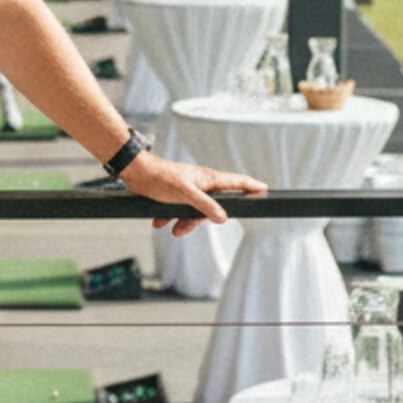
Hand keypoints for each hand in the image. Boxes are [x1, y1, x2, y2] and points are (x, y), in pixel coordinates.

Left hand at [119, 152, 266, 236]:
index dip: (251, 186)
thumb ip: (205, 206)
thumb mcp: (186, 194)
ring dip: (182, 221)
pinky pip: (180, 210)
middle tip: (183, 228)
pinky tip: (160, 221)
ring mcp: (190, 189)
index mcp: (209, 179)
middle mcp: (202, 183)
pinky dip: (170, 217)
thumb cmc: (161, 179)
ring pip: (194, 211)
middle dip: (199, 220)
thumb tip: (223, 218)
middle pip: (213, 205)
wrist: (136, 173)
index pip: (236, 182)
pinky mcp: (177, 194)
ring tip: (171, 229)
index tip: (265, 190)